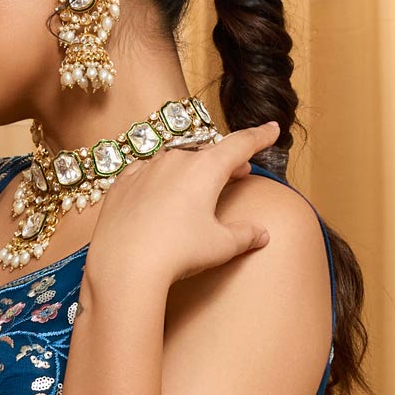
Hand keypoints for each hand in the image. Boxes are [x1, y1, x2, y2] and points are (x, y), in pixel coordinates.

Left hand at [81, 120, 279, 297]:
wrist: (124, 265)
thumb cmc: (177, 253)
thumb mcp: (220, 246)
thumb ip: (245, 236)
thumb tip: (262, 234)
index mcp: (206, 168)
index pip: (240, 144)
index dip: (259, 137)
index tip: (271, 129)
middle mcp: (175, 159)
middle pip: (208, 153)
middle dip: (225, 161)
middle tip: (238, 172)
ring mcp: (146, 168)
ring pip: (175, 160)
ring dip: (191, 169)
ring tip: (198, 187)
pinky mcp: (122, 183)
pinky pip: (146, 174)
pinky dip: (159, 180)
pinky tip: (160, 194)